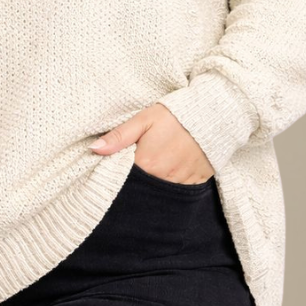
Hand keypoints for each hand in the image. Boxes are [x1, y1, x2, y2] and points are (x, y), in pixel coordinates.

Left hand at [89, 102, 214, 183]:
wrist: (211, 113)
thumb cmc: (174, 114)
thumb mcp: (143, 119)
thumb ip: (119, 136)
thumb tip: (94, 149)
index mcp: (147, 163)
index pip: (124, 178)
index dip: (118, 173)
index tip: (117, 167)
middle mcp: (164, 178)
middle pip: (142, 188)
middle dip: (136, 182)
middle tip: (138, 167)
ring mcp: (181, 182)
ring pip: (160, 192)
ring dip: (154, 184)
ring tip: (155, 168)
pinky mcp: (196, 182)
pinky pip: (179, 192)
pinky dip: (172, 185)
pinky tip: (170, 173)